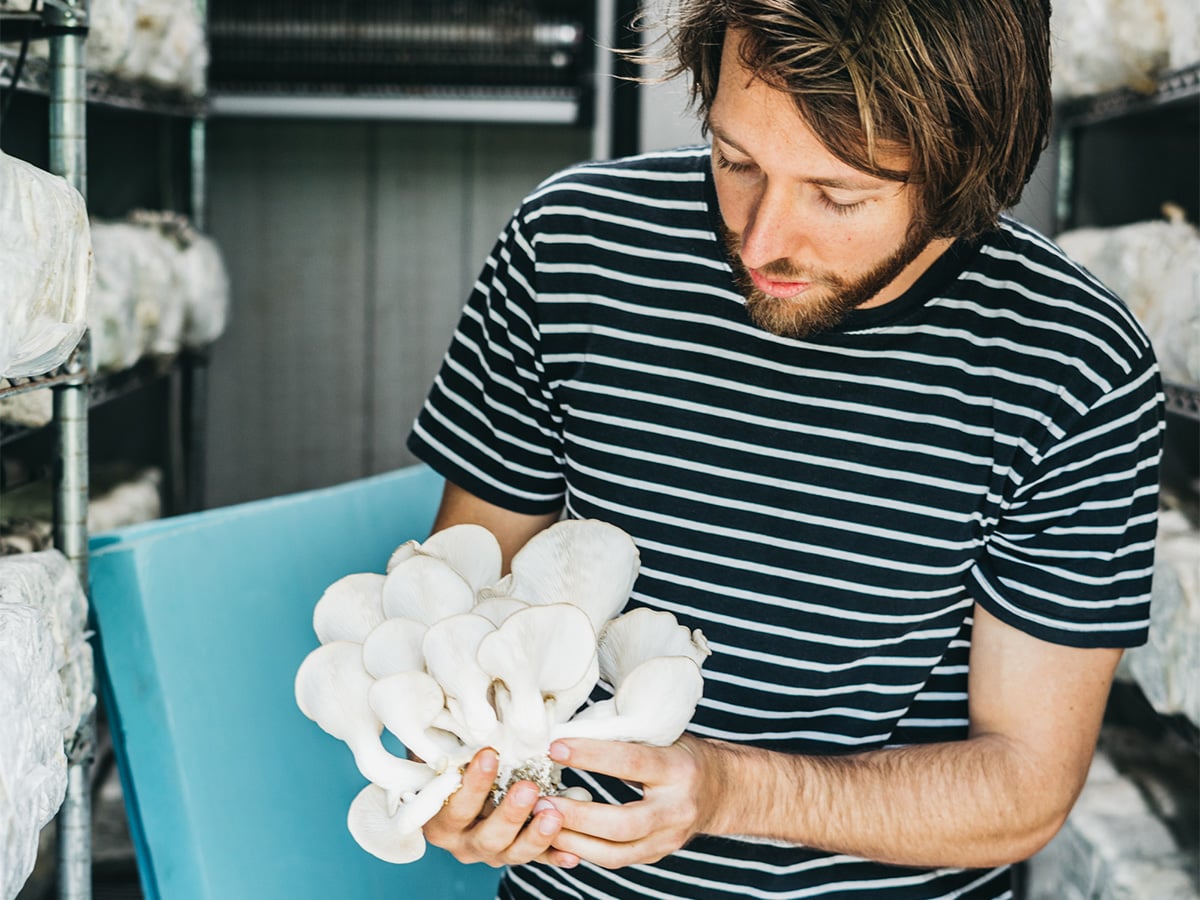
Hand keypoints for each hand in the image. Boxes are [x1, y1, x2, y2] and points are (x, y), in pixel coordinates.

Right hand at [421, 746, 580, 867]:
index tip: (489, 753)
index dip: (471, 784)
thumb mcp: (448, 756)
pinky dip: (555, 856)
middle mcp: (463, 842)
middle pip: (486, 837)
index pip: (454, 808)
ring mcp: (490, 852)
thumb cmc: (455, 764)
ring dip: (535, 836)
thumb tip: (469, 719)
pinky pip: (538, 859)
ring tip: (554, 815)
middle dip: (509, 814)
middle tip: (529, 788)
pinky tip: (571, 853)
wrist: (465, 786)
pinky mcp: (515, 854)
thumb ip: (454, 748)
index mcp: (441, 821)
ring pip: (512, 853)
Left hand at [542, 735, 721, 867]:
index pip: (632, 762)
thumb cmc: (682, 753)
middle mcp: (677, 808)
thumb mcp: (663, 735)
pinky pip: (615, 860)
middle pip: (622, 822)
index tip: (555, 747)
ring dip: (572, 839)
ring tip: (539, 822)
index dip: (591, 755)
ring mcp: (669, 838)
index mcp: (679, 768)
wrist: (721, 790)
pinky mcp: (657, 855)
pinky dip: (583, 851)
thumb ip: (625, 735)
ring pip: (615, 852)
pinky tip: (558, 838)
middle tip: (538, 801)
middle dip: (575, 815)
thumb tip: (570, 726)